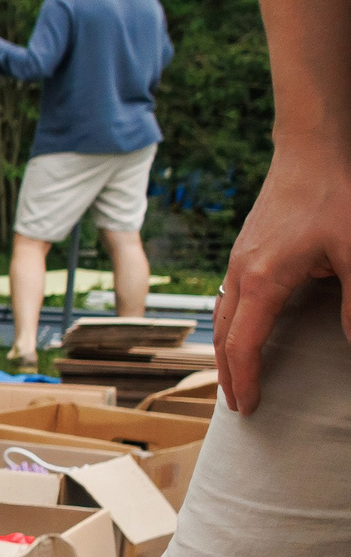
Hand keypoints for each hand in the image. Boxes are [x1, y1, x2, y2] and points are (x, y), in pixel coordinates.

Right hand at [215, 143, 350, 412]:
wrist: (310, 149)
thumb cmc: (334, 195)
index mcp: (263, 280)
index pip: (243, 344)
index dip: (245, 380)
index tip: (248, 407)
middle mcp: (241, 273)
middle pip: (222, 336)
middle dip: (225, 374)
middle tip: (235, 405)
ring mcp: (239, 261)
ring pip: (221, 318)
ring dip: (224, 351)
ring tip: (233, 375)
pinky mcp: (246, 251)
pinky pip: (229, 299)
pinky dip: (230, 326)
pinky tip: (244, 330)